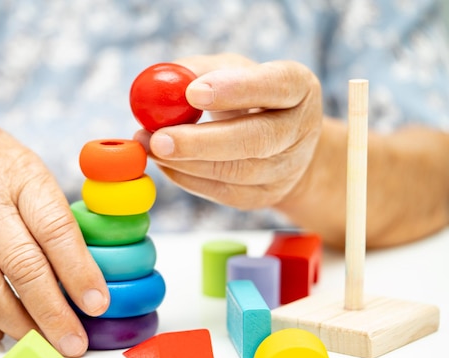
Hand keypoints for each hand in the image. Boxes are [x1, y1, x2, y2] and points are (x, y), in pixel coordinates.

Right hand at [0, 110, 108, 356]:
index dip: (79, 271)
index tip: (97, 304)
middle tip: (73, 341)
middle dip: (51, 311)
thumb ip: (55, 217)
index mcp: (23, 178)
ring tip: (39, 342)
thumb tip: (86, 274)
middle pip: (21, 264)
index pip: (55, 229)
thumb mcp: (32, 171)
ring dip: (14, 320)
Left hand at [134, 53, 322, 210]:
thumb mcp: (231, 71)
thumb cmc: (248, 97)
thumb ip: (199, 70)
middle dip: (202, 141)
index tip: (192, 93)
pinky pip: (219, 191)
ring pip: (233, 172)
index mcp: (299, 88)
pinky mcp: (261, 196)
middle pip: (255, 140)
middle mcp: (299, 131)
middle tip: (159, 138)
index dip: (235, 90)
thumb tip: (161, 80)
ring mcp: (284, 170)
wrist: (280, 146)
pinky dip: (185, 177)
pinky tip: (163, 162)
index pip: (274, 86)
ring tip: (149, 145)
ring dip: (185, 162)